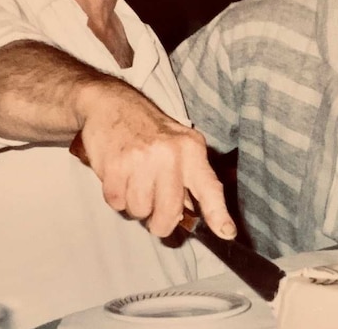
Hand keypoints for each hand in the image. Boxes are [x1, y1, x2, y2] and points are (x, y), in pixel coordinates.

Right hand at [71, 86, 236, 240]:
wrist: (111, 104)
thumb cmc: (148, 130)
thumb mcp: (178, 144)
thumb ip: (189, 177)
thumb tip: (192, 214)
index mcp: (191, 149)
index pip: (209, 187)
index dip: (218, 214)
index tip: (226, 232)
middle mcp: (170, 155)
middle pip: (168, 213)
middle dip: (159, 221)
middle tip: (152, 207)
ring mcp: (142, 160)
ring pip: (139, 211)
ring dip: (134, 204)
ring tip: (133, 181)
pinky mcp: (115, 165)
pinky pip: (116, 203)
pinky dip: (116, 196)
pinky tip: (118, 176)